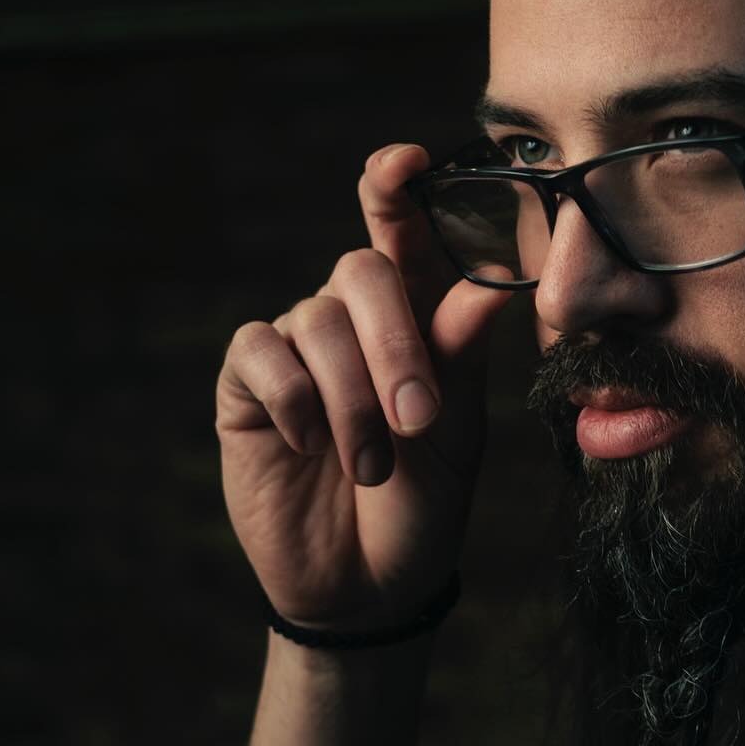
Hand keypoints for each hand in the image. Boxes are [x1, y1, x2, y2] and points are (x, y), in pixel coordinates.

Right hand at [215, 143, 513, 630]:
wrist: (369, 587)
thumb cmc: (424, 504)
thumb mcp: (458, 431)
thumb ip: (464, 353)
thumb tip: (497, 274)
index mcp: (417, 319)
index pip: (404, 233)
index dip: (399, 188)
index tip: (409, 159)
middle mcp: (354, 321)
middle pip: (362, 271)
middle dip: (395, 340)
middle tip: (418, 417)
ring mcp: (298, 349)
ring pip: (317, 320)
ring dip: (353, 398)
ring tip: (374, 467)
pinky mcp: (247, 385)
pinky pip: (262, 353)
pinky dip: (295, 398)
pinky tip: (311, 445)